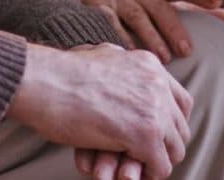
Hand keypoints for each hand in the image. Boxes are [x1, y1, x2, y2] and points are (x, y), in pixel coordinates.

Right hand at [6, 42, 192, 179]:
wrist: (43, 81)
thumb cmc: (60, 72)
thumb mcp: (103, 55)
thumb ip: (123, 68)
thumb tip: (127, 77)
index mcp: (149, 64)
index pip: (180, 101)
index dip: (169, 123)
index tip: (155, 136)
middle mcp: (157, 83)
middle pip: (180, 128)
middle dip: (162, 146)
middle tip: (140, 158)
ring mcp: (154, 108)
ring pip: (174, 150)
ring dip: (153, 162)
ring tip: (130, 167)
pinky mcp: (145, 134)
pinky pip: (160, 167)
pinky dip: (146, 175)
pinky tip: (125, 172)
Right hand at [47, 0, 223, 62]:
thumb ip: (191, 4)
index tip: (217, 0)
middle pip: (159, 6)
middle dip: (174, 27)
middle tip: (187, 49)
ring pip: (137, 17)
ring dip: (151, 38)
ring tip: (165, 59)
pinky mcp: (97, 7)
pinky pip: (111, 24)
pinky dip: (121, 39)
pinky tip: (130, 55)